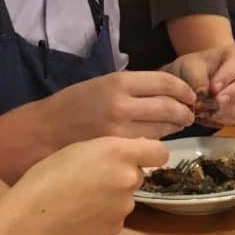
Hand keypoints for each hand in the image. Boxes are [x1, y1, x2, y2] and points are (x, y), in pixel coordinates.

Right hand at [8, 137, 167, 234]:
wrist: (31, 218)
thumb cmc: (46, 177)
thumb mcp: (78, 149)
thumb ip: (109, 150)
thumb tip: (130, 156)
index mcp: (119, 152)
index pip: (159, 151)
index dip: (149, 154)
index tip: (137, 157)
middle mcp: (128, 178)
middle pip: (137, 174)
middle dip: (121, 176)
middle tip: (92, 179)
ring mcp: (124, 206)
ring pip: (125, 197)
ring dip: (111, 197)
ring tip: (80, 200)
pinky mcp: (116, 228)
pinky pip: (115, 217)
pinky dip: (102, 216)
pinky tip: (79, 216)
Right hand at [45, 71, 195, 141]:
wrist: (44, 131)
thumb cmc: (73, 106)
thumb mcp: (102, 85)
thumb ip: (133, 89)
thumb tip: (168, 94)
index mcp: (118, 82)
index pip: (165, 82)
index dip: (183, 90)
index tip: (190, 96)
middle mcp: (122, 105)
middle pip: (168, 108)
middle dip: (184, 113)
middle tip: (188, 116)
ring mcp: (120, 131)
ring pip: (161, 131)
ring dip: (172, 129)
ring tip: (175, 127)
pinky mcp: (116, 152)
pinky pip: (146, 149)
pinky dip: (153, 146)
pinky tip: (152, 144)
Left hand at [163, 46, 234, 126]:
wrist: (190, 81)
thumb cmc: (193, 68)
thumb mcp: (189, 66)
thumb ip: (197, 77)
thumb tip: (203, 92)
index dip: (227, 75)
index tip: (214, 87)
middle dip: (233, 95)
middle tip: (216, 101)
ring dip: (225, 111)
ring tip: (206, 111)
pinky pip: (234, 118)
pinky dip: (219, 120)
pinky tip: (206, 116)